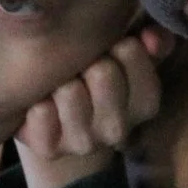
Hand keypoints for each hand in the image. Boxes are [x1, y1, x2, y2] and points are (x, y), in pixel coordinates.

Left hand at [14, 28, 170, 187]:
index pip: (132, 53)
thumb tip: (151, 37)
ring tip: (60, 83)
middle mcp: (117, 129)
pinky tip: (42, 102)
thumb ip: (151, 40)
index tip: (111, 48)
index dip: (117, 43)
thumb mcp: (126, 55)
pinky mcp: (50, 150)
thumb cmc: (94, 76)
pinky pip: (41, 114)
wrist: (56, 117)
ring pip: (70, 92)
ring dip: (59, 80)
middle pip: (102, 73)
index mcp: (144, 103)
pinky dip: (36, 102)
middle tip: (81, 66)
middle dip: (86, 59)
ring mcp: (84, 143)